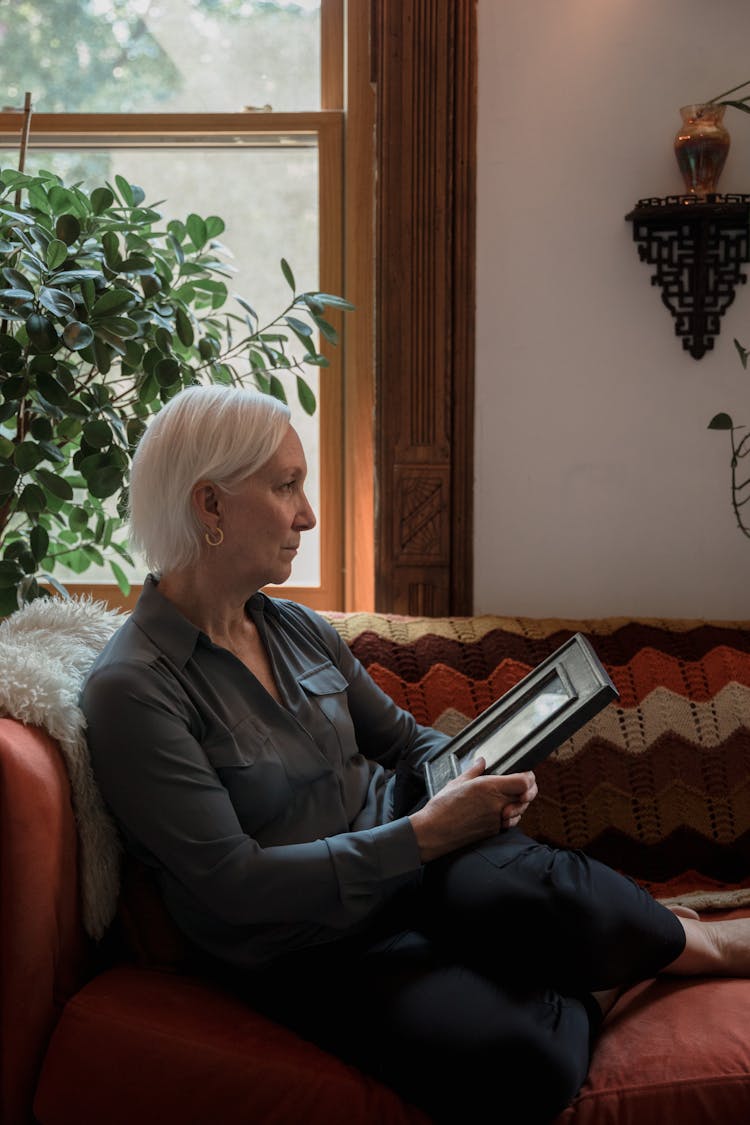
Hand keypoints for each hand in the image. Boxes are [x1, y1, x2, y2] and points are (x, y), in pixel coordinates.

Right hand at [409, 758, 537, 862]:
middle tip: (522, 786)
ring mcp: (496, 819)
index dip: (529, 778)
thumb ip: (474, 770)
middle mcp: (496, 804)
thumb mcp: (457, 782)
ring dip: (520, 804)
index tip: (526, 775)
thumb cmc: (442, 807)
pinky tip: (502, 810)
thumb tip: (481, 761)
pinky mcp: (494, 831)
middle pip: (526, 796)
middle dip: (528, 790)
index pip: (524, 782)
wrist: (435, 832)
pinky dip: (511, 816)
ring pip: (521, 811)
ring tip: (511, 797)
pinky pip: (510, 822)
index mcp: (488, 787)